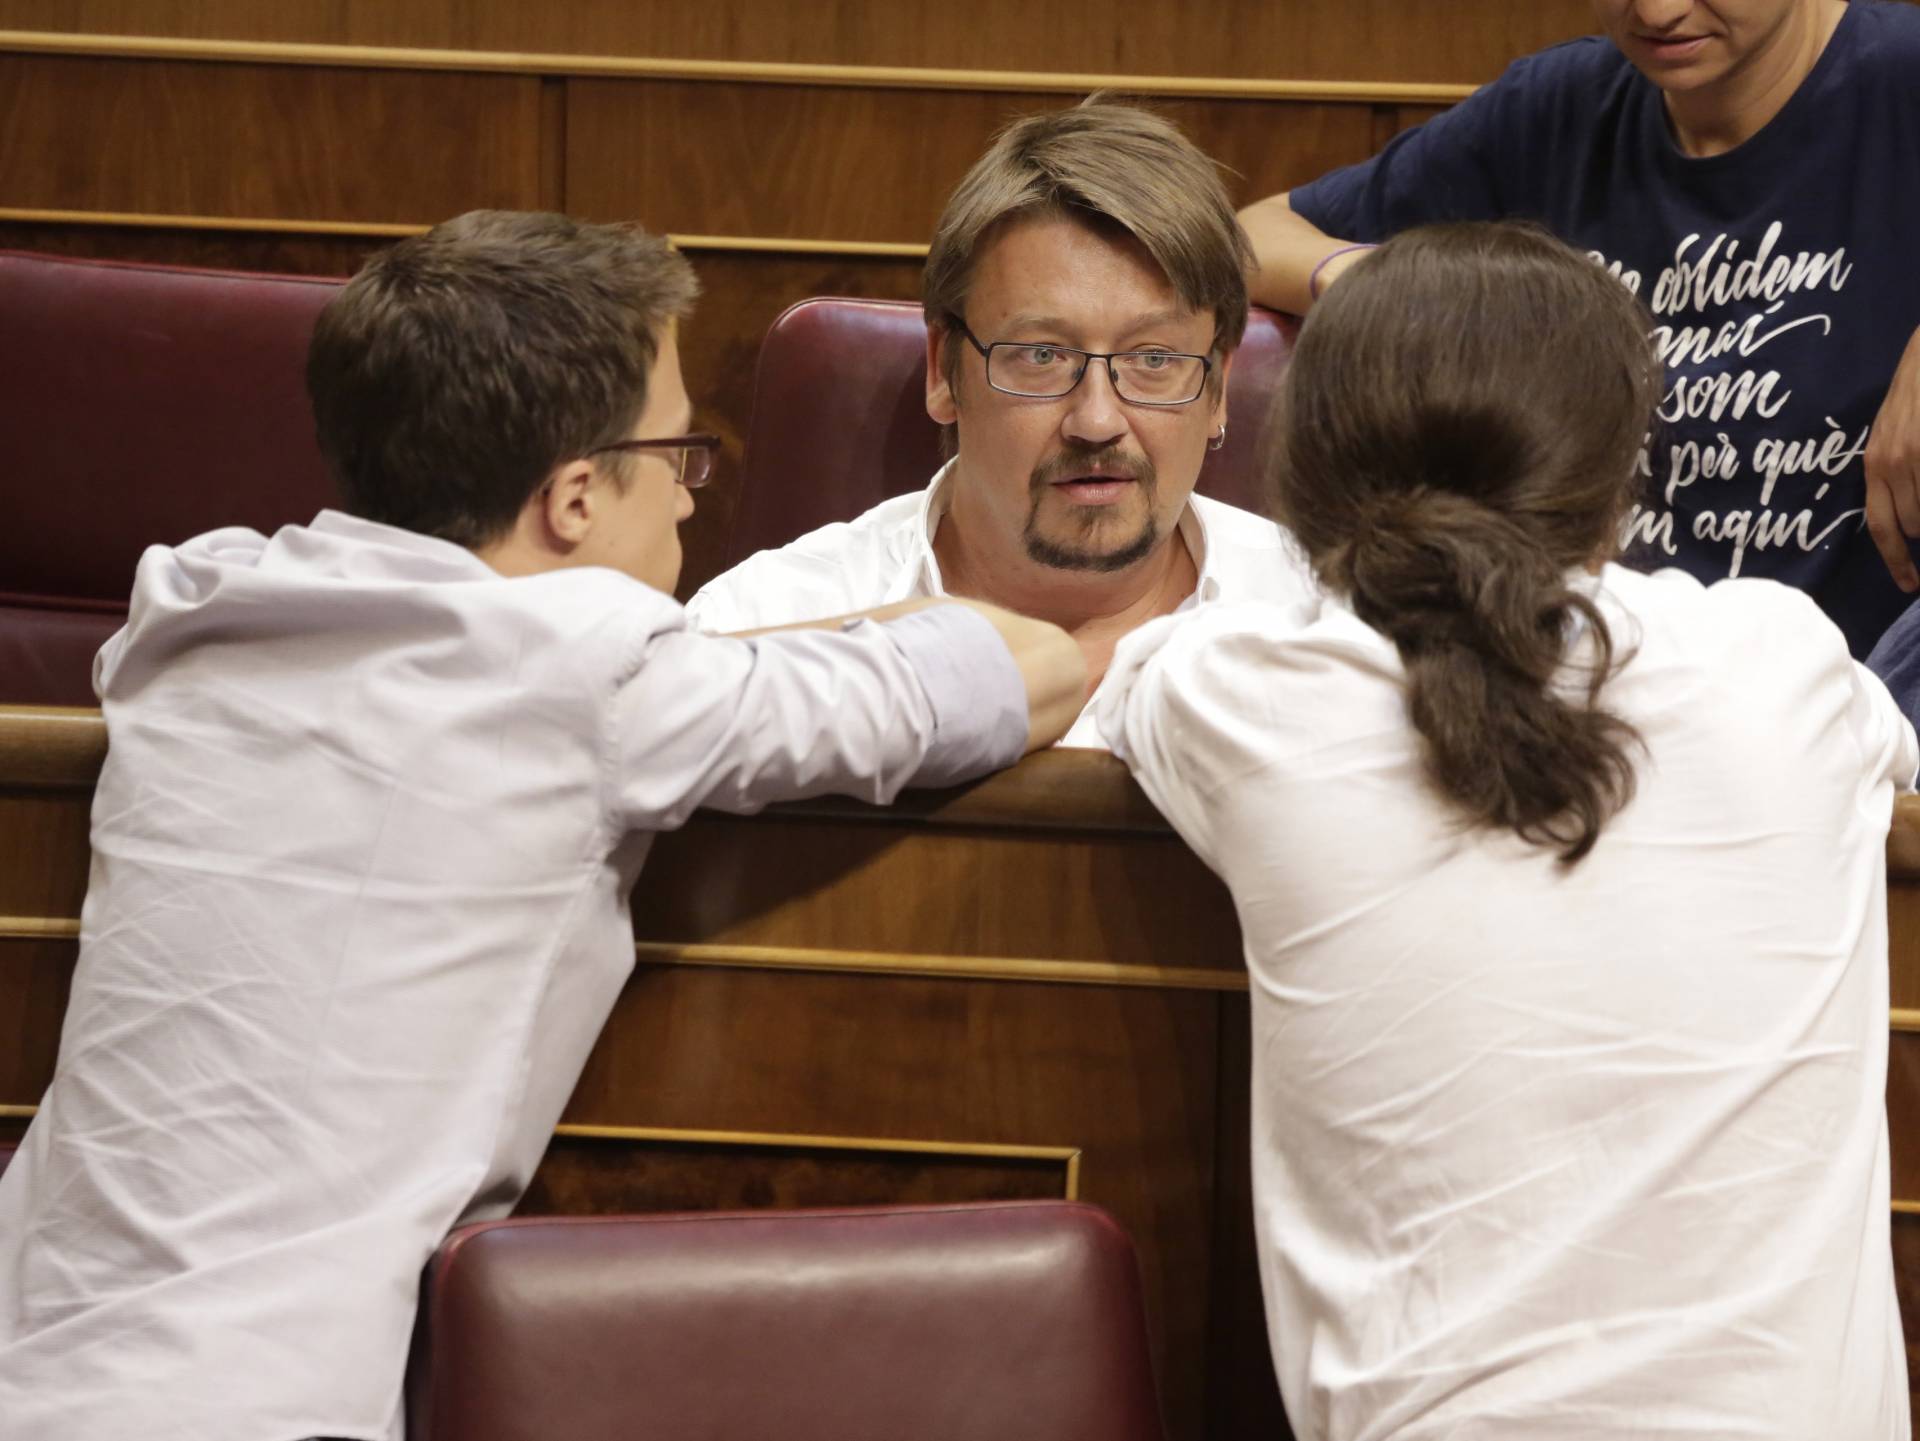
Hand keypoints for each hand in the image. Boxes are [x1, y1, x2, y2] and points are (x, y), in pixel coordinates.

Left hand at [1865, 325, 1919, 591]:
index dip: (1896, 561)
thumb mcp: (1893, 434)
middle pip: (1915, 525)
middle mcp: (1892, 461)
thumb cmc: (1916, 393)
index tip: (1910, 584)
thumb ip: (1895, 475)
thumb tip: (1906, 524)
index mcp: (1874, 464)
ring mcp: (1918, 453)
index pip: (1880, 526)